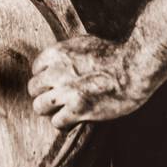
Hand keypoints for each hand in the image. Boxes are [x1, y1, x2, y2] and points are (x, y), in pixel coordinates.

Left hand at [27, 36, 152, 127]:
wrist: (132, 68)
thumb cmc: (113, 54)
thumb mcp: (83, 43)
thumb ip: (65, 54)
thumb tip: (54, 63)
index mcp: (57, 53)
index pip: (35, 69)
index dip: (45, 77)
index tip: (55, 82)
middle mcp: (56, 72)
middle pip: (33, 89)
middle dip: (44, 93)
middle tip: (57, 98)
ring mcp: (66, 92)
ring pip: (39, 107)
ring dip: (50, 110)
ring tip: (62, 110)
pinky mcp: (77, 110)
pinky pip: (57, 122)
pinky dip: (63, 123)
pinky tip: (73, 119)